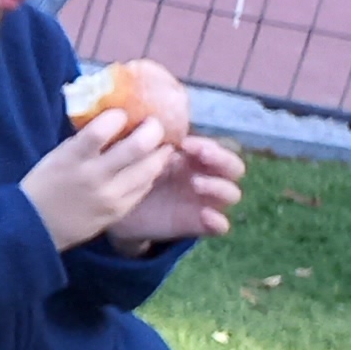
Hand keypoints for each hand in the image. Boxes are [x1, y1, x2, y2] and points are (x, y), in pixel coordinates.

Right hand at [19, 109, 173, 251]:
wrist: (35, 227)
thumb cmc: (43, 186)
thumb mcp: (56, 157)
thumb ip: (83, 142)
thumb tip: (112, 123)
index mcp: (71, 159)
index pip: (101, 130)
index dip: (116, 116)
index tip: (121, 113)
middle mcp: (94, 176)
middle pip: (137, 147)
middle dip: (153, 130)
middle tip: (154, 124)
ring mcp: (110, 196)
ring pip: (149, 169)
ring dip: (160, 153)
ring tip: (162, 145)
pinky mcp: (119, 211)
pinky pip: (144, 188)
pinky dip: (151, 174)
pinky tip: (150, 167)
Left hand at [109, 129, 244, 253]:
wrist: (116, 208)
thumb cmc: (131, 174)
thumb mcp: (139, 158)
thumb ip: (150, 144)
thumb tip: (148, 124)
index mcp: (195, 159)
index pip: (217, 148)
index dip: (208, 144)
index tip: (185, 143)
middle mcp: (206, 177)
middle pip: (234, 168)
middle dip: (222, 160)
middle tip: (202, 155)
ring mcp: (206, 201)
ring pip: (232, 194)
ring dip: (219, 187)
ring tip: (196, 183)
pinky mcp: (199, 223)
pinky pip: (220, 225)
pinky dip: (218, 222)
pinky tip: (205, 215)